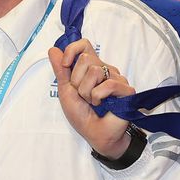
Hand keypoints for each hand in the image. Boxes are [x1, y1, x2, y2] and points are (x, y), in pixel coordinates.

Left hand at [48, 39, 135, 158]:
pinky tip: (102, 105)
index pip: (84, 44)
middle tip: (82, 95)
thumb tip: (53, 49)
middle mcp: (105, 69)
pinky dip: (98, 97)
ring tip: (92, 102)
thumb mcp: (66, 91)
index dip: (72, 50)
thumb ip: (61, 70)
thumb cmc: (82, 115)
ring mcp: (117, 78)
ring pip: (95, 72)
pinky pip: (108, 85)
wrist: (94, 135)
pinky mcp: (126, 90)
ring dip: (86, 92)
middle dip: (77, 80)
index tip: (65, 64)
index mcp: (91, 67)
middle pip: (86, 58)